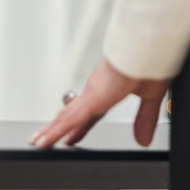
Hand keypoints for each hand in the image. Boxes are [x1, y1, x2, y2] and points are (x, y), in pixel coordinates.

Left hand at [30, 59, 169, 148]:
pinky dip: (56, 131)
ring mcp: (92, 93)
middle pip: (73, 115)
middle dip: (59, 128)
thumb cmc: (150, 61)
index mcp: (108, 90)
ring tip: (38, 143)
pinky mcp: (92, 98)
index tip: (70, 137)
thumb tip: (143, 139)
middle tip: (45, 140)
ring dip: (52, 131)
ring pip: (67, 118)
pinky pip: (70, 119)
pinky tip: (44, 141)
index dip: (79, 127)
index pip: (90, 114)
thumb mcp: (150, 96)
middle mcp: (96, 90)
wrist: (150, 46)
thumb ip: (145, 118)